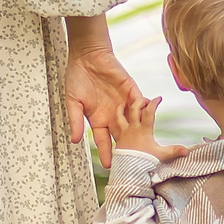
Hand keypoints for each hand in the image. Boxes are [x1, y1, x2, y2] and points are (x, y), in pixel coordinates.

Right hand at [62, 30, 139, 168]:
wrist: (87, 56)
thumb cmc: (77, 78)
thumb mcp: (73, 102)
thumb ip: (75, 121)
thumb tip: (74, 141)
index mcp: (98, 120)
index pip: (104, 141)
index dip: (107, 153)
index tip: (109, 166)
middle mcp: (113, 115)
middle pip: (122, 136)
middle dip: (128, 149)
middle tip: (134, 163)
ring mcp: (123, 104)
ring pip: (134, 122)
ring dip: (140, 132)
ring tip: (148, 145)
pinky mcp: (131, 91)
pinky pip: (140, 103)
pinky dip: (146, 109)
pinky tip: (151, 118)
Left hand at [110, 94, 189, 162]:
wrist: (128, 171)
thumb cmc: (143, 163)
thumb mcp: (161, 155)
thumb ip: (174, 151)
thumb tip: (186, 150)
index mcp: (144, 130)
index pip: (149, 111)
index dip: (154, 103)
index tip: (158, 98)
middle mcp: (132, 129)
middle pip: (134, 109)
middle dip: (139, 101)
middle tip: (144, 100)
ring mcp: (123, 133)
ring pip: (119, 115)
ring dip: (121, 108)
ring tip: (124, 104)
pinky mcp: (117, 140)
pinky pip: (112, 129)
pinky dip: (112, 124)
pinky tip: (112, 122)